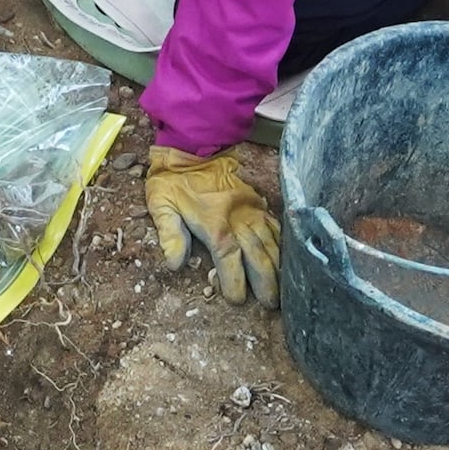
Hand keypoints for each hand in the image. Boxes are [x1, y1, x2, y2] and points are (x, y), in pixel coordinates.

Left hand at [145, 146, 278, 306]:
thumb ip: (169, 234)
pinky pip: (276, 225)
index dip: (235, 280)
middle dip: (266, 281)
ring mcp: (251, 209)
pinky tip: (288, 258)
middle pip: (258, 254)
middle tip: (271, 304)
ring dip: (279, 267)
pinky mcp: (258, 202)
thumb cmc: (173, 179)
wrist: (193, 146)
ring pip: (272, 242)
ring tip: (285, 288)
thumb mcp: (160, 204)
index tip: (236, 300)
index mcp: (214, 222)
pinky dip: (283, 243)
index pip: (229, 258)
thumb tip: (173, 264)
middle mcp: (238, 217)